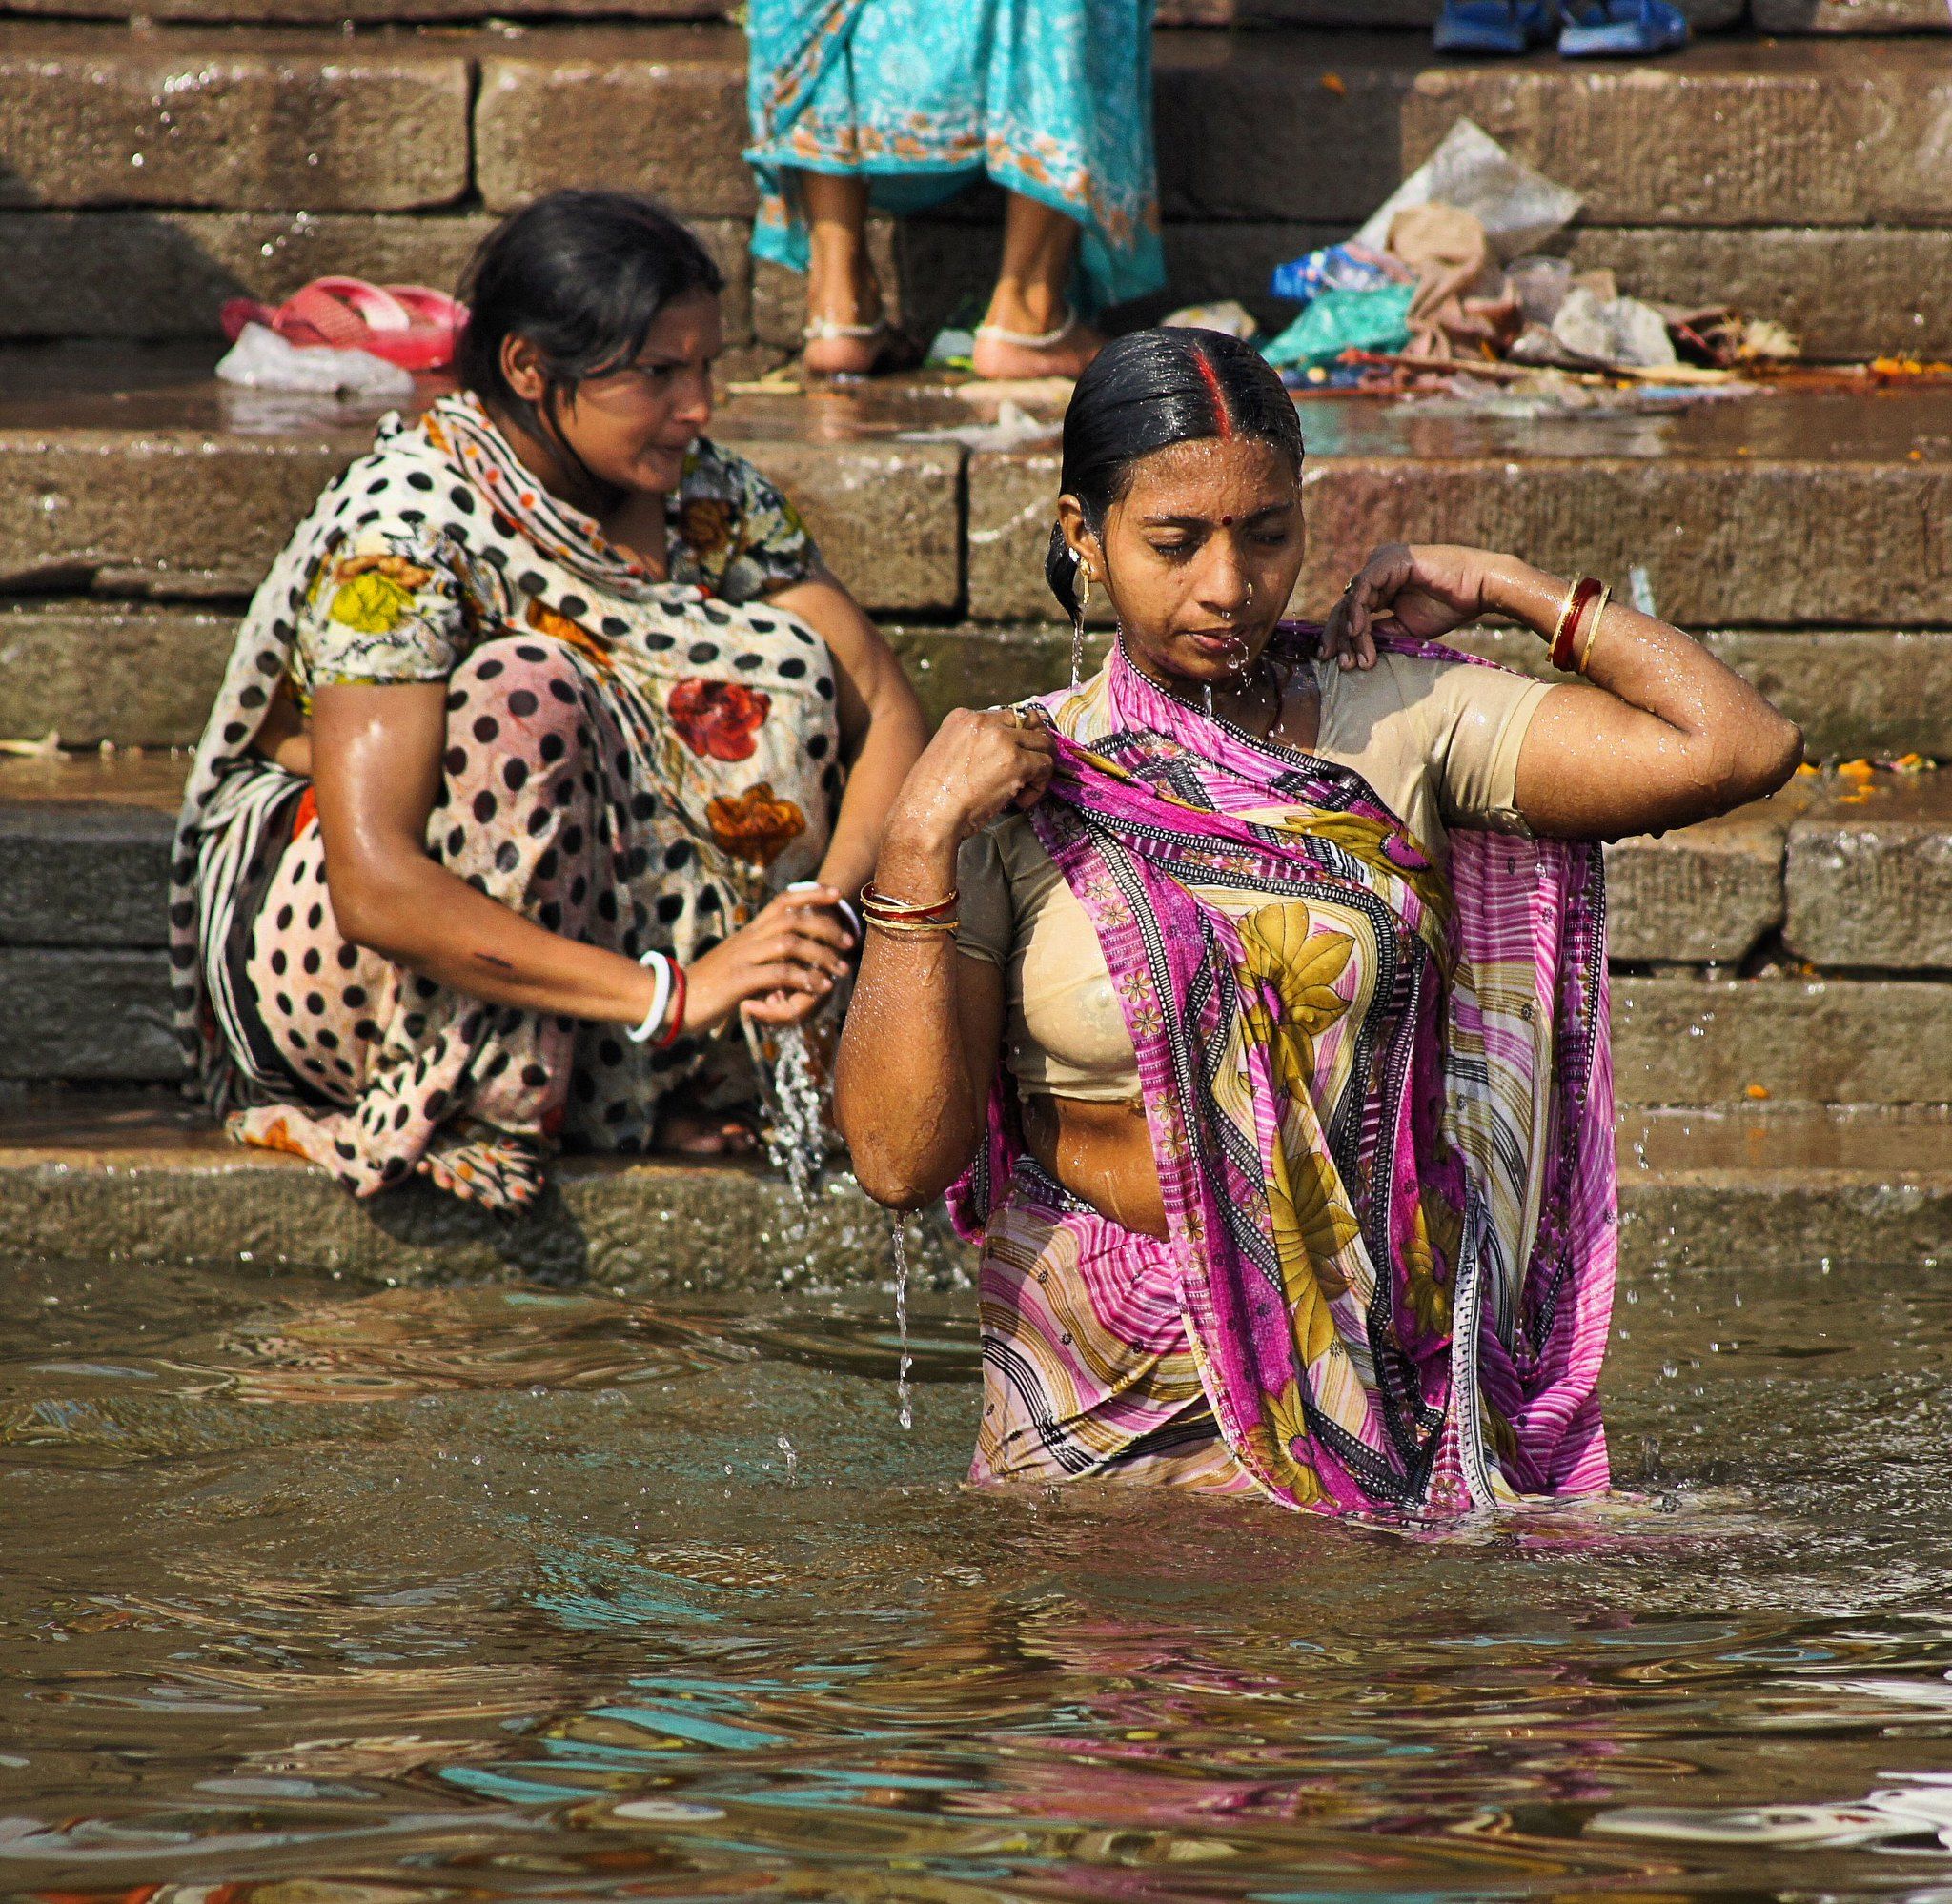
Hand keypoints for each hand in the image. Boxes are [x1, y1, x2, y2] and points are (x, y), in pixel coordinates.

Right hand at [681, 886, 855, 1032]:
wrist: (671, 999)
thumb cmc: (707, 986)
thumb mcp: (737, 965)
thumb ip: (761, 960)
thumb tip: (785, 965)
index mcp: (749, 932)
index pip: (783, 900)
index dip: (811, 893)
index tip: (837, 894)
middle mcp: (748, 939)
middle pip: (793, 918)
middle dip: (827, 926)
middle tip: (849, 942)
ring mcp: (743, 958)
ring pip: (790, 944)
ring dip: (821, 955)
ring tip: (840, 969)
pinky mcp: (740, 981)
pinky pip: (779, 974)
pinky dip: (804, 979)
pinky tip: (819, 988)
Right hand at [882, 706, 1056, 854]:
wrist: (927, 815)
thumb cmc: (930, 798)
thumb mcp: (945, 757)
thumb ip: (972, 748)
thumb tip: (998, 760)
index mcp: (962, 717)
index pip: (1003, 719)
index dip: (1011, 742)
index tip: (1007, 763)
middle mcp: (983, 721)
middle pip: (1025, 726)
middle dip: (1029, 751)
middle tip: (1023, 777)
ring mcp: (1002, 740)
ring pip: (1042, 744)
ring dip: (1038, 768)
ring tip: (1022, 792)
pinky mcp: (1017, 761)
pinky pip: (1046, 766)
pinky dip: (1039, 785)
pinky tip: (1022, 801)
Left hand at [1322, 543, 1502, 657]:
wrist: (1479, 590)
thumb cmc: (1449, 607)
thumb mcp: (1405, 628)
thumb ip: (1379, 632)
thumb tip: (1353, 646)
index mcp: (1380, 585)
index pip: (1351, 612)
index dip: (1342, 638)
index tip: (1339, 663)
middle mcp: (1376, 572)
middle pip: (1345, 606)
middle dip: (1339, 638)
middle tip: (1339, 663)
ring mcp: (1381, 562)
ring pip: (1351, 599)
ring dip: (1351, 632)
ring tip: (1354, 656)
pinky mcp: (1389, 559)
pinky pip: (1364, 587)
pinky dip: (1358, 610)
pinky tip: (1357, 631)